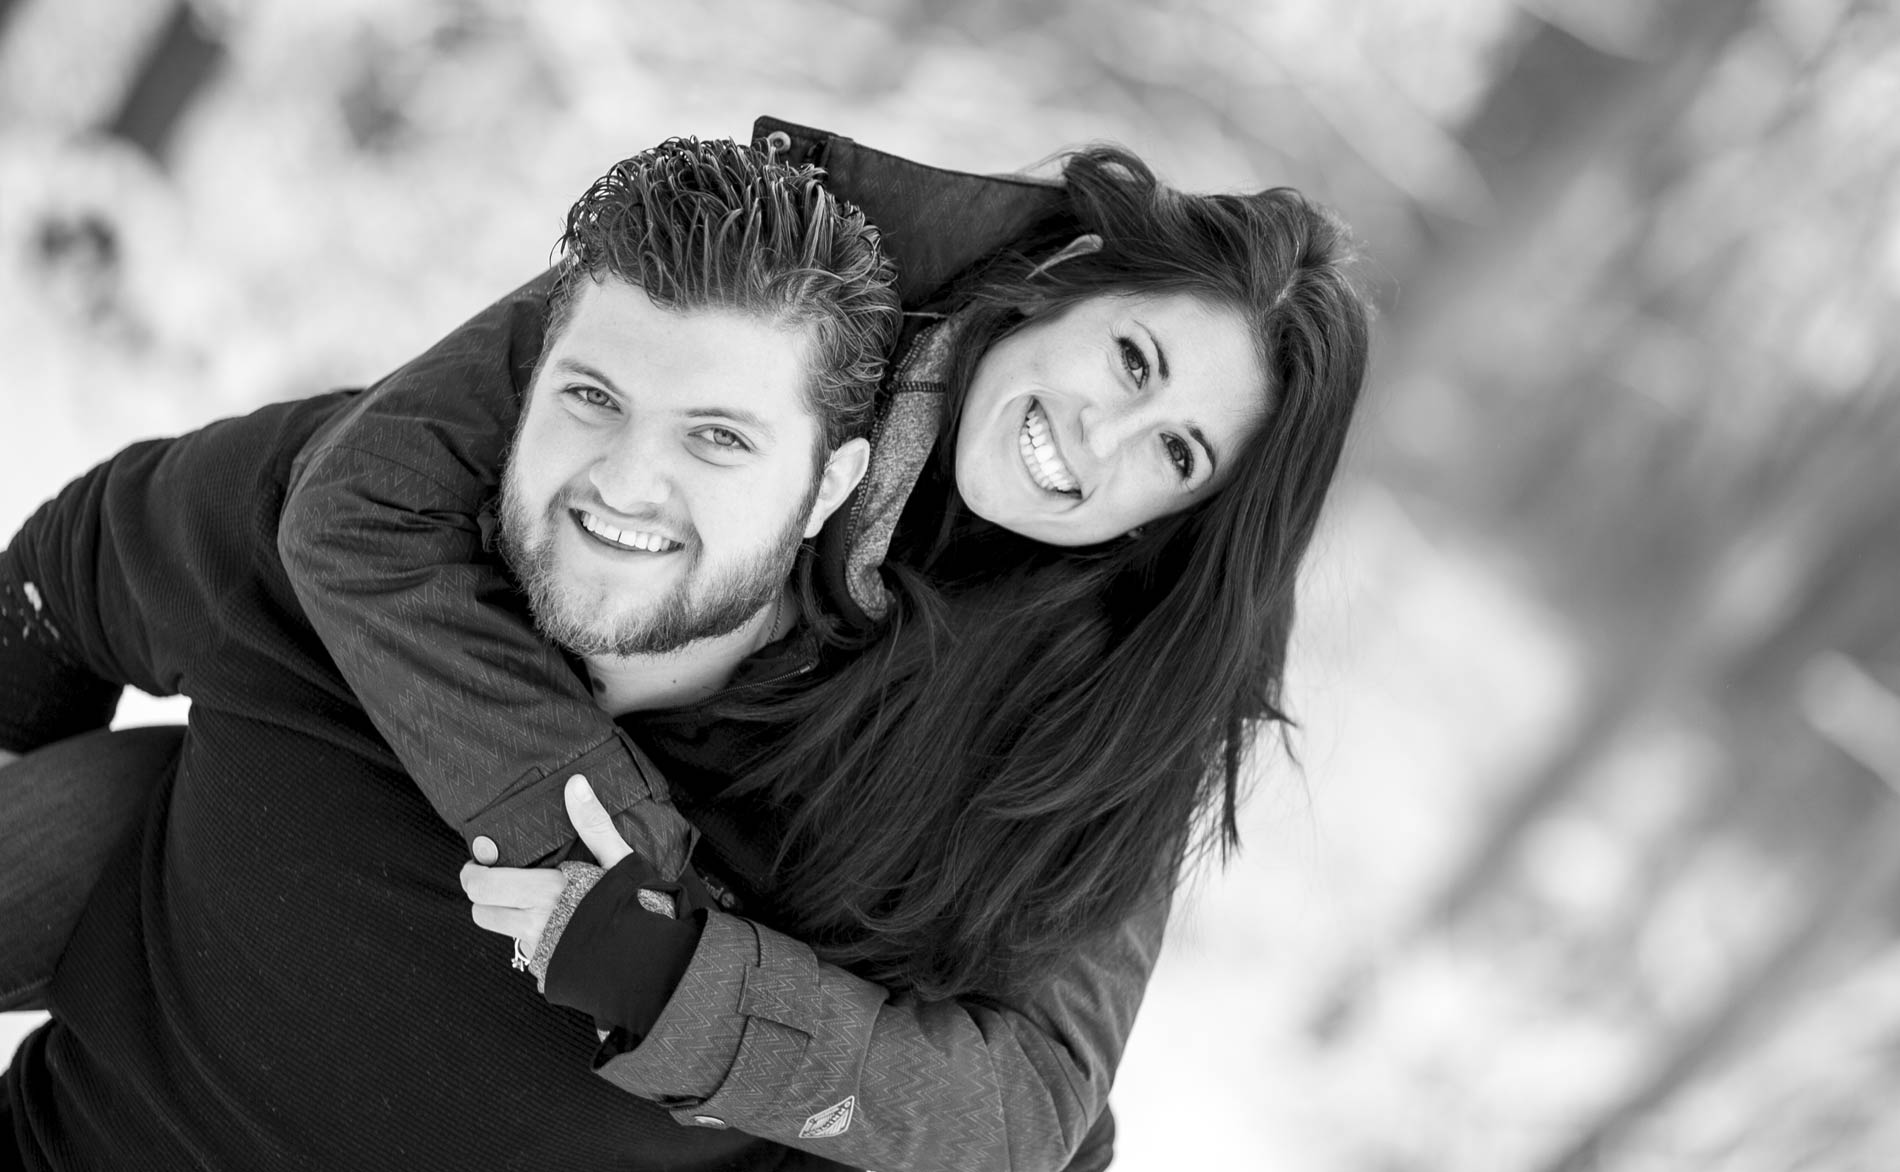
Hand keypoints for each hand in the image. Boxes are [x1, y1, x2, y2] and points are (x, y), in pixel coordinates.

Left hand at [459, 775, 634, 958]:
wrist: (653, 961)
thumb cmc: (639, 906)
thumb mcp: (618, 860)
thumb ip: (592, 823)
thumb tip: (575, 784)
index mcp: (544, 892)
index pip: (482, 886)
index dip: (473, 873)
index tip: (483, 862)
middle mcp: (534, 924)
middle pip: (481, 912)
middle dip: (483, 895)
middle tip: (499, 879)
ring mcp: (539, 951)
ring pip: (500, 931)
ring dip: (505, 915)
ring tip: (530, 900)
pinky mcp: (547, 971)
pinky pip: (524, 951)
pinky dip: (529, 936)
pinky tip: (554, 924)